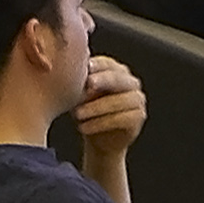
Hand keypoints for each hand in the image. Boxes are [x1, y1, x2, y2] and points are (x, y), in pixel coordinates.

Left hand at [63, 52, 145, 168]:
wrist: (98, 139)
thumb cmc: (87, 111)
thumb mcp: (80, 94)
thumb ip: (79, 81)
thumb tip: (65, 68)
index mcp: (116, 71)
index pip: (108, 63)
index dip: (97, 65)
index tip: (85, 68)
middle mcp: (131, 83)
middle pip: (118, 79)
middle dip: (103, 81)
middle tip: (88, 85)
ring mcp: (137, 100)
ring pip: (120, 101)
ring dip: (97, 107)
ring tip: (78, 114)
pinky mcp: (138, 117)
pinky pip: (121, 119)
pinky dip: (101, 123)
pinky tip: (85, 127)